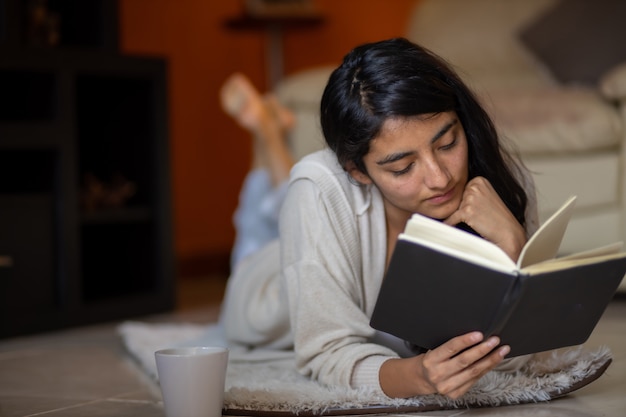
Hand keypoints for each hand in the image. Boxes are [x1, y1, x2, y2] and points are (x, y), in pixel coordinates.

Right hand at [379, 332, 509, 398]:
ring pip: (473, 372)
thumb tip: (474, 336)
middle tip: (494, 340)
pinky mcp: (456, 393)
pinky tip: (493, 361)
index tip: (479, 334)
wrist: (423, 379)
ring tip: (501, 351)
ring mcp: (447, 386)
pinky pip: (474, 380)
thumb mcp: (435, 349)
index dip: (466, 340)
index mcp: (431, 360)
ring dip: (490, 360)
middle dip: (482, 350)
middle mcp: (438, 374)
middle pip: (465, 361)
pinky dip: (486, 369)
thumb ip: (450, 346)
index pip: (450, 348)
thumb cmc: (432, 360)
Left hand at [443, 176, 525, 260]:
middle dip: (462, 208)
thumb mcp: (486, 196)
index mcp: (479, 180)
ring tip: (476, 220)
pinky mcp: (466, 211)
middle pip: (457, 198)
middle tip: (477, 215)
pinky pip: (451, 218)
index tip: (474, 207)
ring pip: (454, 208)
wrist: (507, 231)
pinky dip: (450, 223)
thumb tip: (450, 195)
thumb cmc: (497, 216)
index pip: (461, 190)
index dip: (465, 201)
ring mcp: (470, 198)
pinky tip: (451, 226)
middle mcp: (474, 186)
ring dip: (460, 216)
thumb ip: (471, 192)